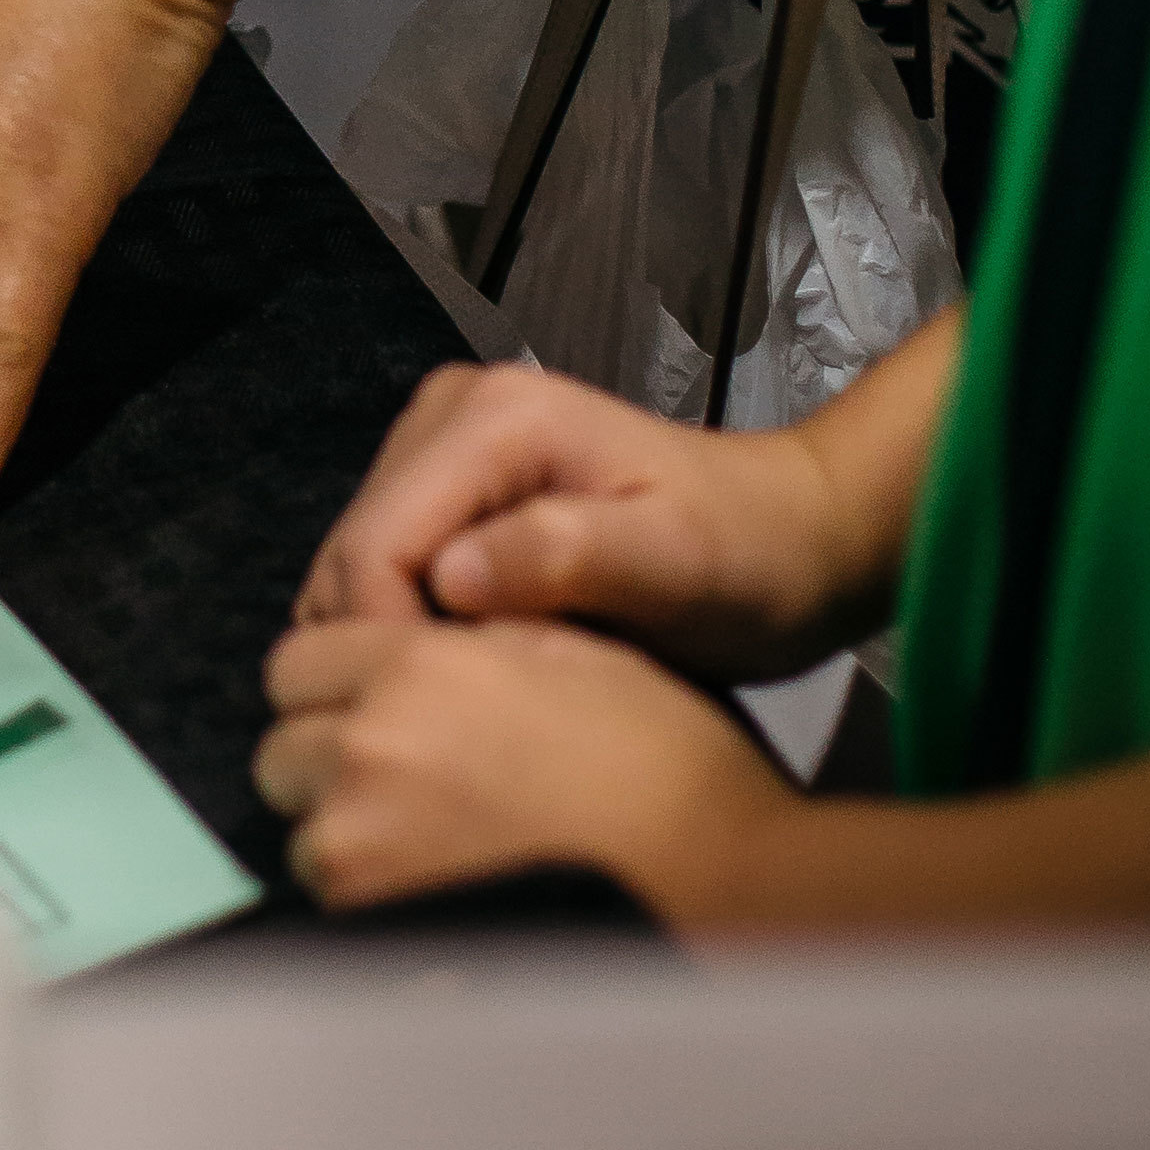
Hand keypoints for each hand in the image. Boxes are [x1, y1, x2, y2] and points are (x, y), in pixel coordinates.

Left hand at [256, 612, 790, 916]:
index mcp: (417, 666)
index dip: (334, 684)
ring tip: (425, 849)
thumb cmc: (668, 765)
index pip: (299, 661)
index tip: (372, 708)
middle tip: (399, 783)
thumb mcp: (577, 650)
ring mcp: (367, 846)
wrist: (725, 882)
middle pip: (283, 749)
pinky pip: (336, 908)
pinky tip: (439, 896)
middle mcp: (373, 747)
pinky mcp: (383, 928)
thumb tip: (434, 620)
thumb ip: (480, 633)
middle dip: (326, 762)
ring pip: (303, 835)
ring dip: (345, 837)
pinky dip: (371, 901)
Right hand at [292, 358, 884, 682]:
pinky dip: (415, 630)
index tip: (434, 732)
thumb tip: (450, 579)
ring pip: (364, 566)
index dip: (384, 645)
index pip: (375, 543)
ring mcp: (447, 446)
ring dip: (395, 643)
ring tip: (468, 712)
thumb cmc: (748, 555)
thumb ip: (567, 558)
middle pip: (355, 552)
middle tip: (452, 735)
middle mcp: (450, 413)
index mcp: (493, 418)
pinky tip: (475, 678)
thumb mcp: (676, 563)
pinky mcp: (455, 485)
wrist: (793, 534)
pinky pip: (395, 570)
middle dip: (383, 648)